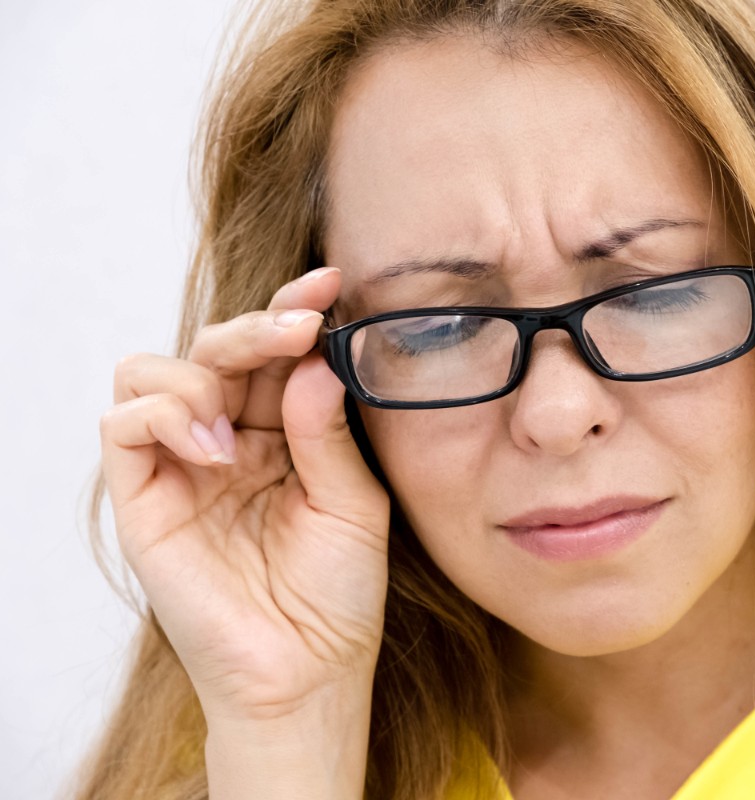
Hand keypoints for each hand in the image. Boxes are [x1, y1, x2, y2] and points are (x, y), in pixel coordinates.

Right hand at [100, 267, 389, 724]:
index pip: (274, 356)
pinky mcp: (142, 499)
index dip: (294, 311)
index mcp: (282, 435)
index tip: (331, 281)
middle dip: (256, 326)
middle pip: (216, 350)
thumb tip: (311, 360)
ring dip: (201, 371)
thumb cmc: (338, 595)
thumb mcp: (353, 503)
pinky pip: (123, 425)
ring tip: (243, 420)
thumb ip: (327, 431)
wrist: (307, 671)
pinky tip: (215, 450)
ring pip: (153, 371)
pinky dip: (165, 416)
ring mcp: (180, 467)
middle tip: (297, 327)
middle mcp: (228, 440)